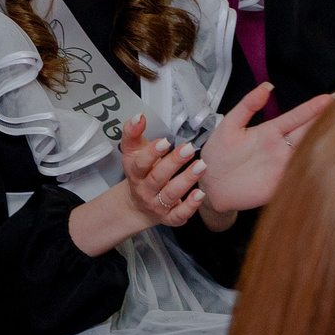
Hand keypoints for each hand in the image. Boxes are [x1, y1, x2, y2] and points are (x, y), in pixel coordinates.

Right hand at [118, 114, 206, 229]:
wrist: (137, 205)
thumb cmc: (140, 173)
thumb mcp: (133, 152)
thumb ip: (133, 132)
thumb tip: (139, 117)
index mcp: (135, 173)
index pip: (140, 163)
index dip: (152, 153)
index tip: (165, 141)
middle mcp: (145, 190)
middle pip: (158, 178)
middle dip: (174, 163)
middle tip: (189, 149)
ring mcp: (157, 205)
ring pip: (171, 194)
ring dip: (187, 180)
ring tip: (201, 166)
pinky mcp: (169, 217)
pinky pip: (179, 214)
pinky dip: (190, 206)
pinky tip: (201, 194)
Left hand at [194, 88, 333, 215]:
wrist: (208, 183)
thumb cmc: (218, 154)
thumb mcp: (229, 124)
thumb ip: (247, 106)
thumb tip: (266, 86)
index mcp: (270, 132)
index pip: (297, 117)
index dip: (313, 108)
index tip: (330, 98)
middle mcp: (281, 148)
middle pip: (309, 134)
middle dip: (327, 123)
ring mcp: (282, 167)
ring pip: (309, 154)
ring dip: (325, 146)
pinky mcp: (279, 186)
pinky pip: (300, 178)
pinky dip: (313, 172)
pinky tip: (328, 166)